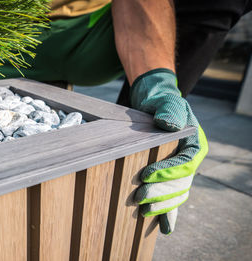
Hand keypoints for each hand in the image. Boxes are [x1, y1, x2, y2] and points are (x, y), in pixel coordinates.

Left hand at [130, 68, 207, 233]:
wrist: (156, 106)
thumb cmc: (160, 103)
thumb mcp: (164, 101)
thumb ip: (169, 110)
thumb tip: (169, 124)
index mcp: (194, 144)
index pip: (185, 163)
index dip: (167, 172)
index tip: (146, 175)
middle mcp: (191, 160)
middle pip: (181, 183)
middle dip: (161, 192)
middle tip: (139, 197)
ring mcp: (181, 170)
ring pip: (178, 193)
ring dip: (162, 204)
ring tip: (143, 210)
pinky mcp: (170, 176)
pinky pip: (173, 196)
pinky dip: (169, 213)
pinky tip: (163, 228)